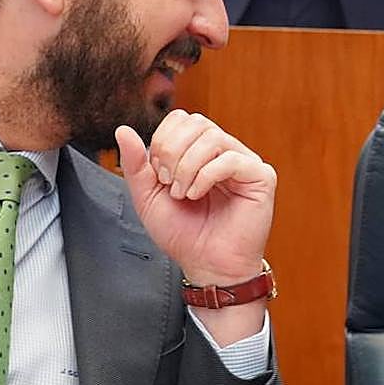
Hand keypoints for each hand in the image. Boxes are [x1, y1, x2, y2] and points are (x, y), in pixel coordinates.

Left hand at [116, 110, 275, 285]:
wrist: (206, 266)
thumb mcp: (148, 197)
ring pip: (213, 137)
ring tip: (184, 194)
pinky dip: (207, 176)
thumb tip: (122, 130)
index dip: (163, 140)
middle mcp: (225, 151)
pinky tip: (198, 195)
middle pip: (197, 122)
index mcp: (200, 151)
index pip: (182, 118)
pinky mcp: (261, 177)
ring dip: (188, 167)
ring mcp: (244, 162)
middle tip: (169, 183)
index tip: (159, 174)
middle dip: (173, 151)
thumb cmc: (183, 234)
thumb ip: (135, 165)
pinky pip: (232, 159)